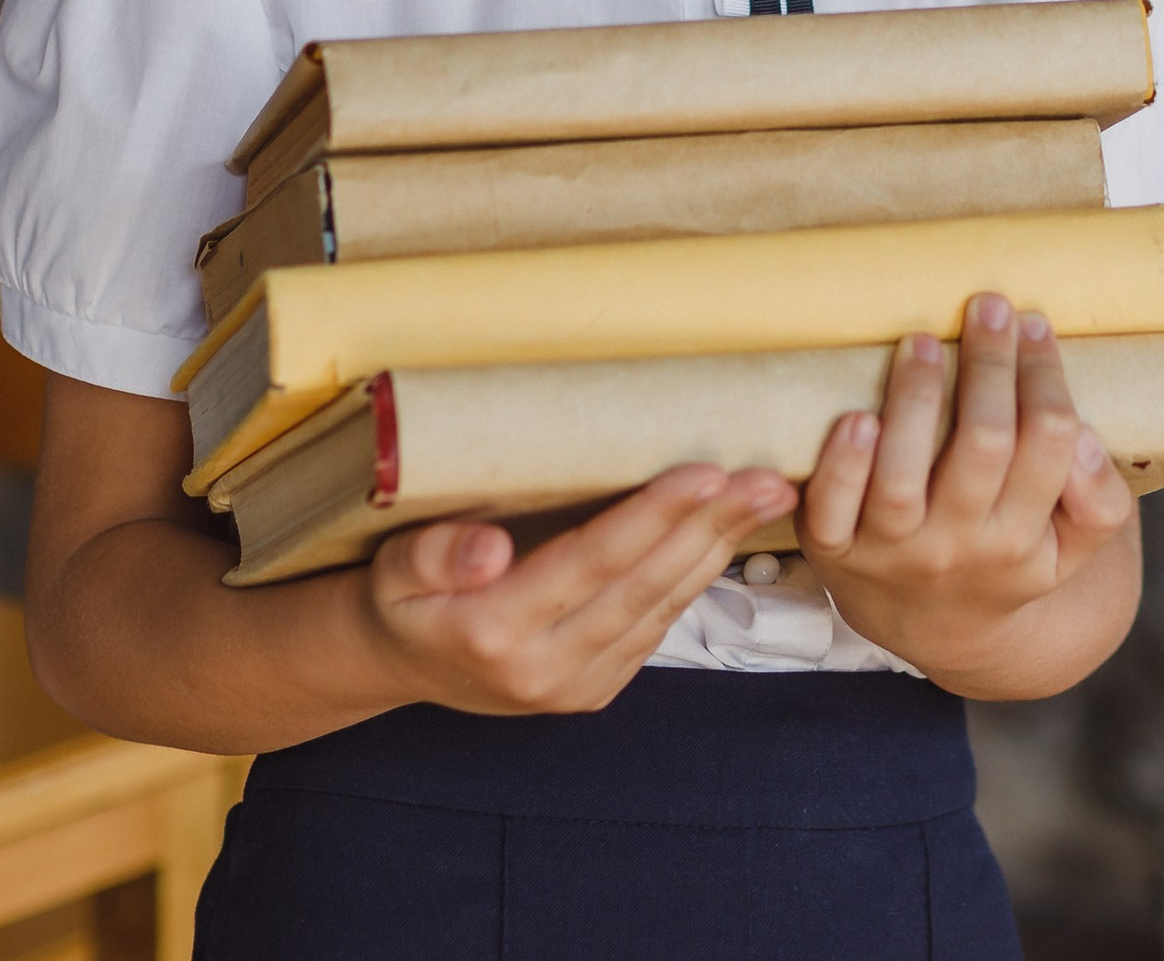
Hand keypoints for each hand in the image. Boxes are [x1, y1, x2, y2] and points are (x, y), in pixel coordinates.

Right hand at [363, 463, 796, 713]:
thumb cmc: (402, 594)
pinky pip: (655, 627)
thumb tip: (488, 550)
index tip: (708, 472)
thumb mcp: (394, 567)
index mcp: (495, 631)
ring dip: (718, 549)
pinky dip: (695, 577)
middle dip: (712, 527)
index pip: (592, 563)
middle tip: (770, 478)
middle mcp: (543, 669)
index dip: (654, 516)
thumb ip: (436, 553)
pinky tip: (725, 534)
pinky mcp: (594, 691)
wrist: (400, 662)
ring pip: (660, 608)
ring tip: (767, 496)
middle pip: (643, 585)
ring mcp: (573, 687)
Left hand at [798, 295, 1133, 682]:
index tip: (1033, 323)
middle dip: (990, 367)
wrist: (938, 627)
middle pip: (983, 446)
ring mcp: (894, 552)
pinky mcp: (835, 549)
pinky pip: (832, 510)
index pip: (1050, 445)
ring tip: (921, 341)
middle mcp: (960, 548)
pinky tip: (855, 416)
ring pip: (903, 478)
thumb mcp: (1070, 547)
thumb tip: (1088, 437)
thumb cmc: (1008, 556)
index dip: (1044, 377)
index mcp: (1025, 542)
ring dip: (914, 401)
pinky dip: (842, 465)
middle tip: (988, 305)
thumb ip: (1098, 499)